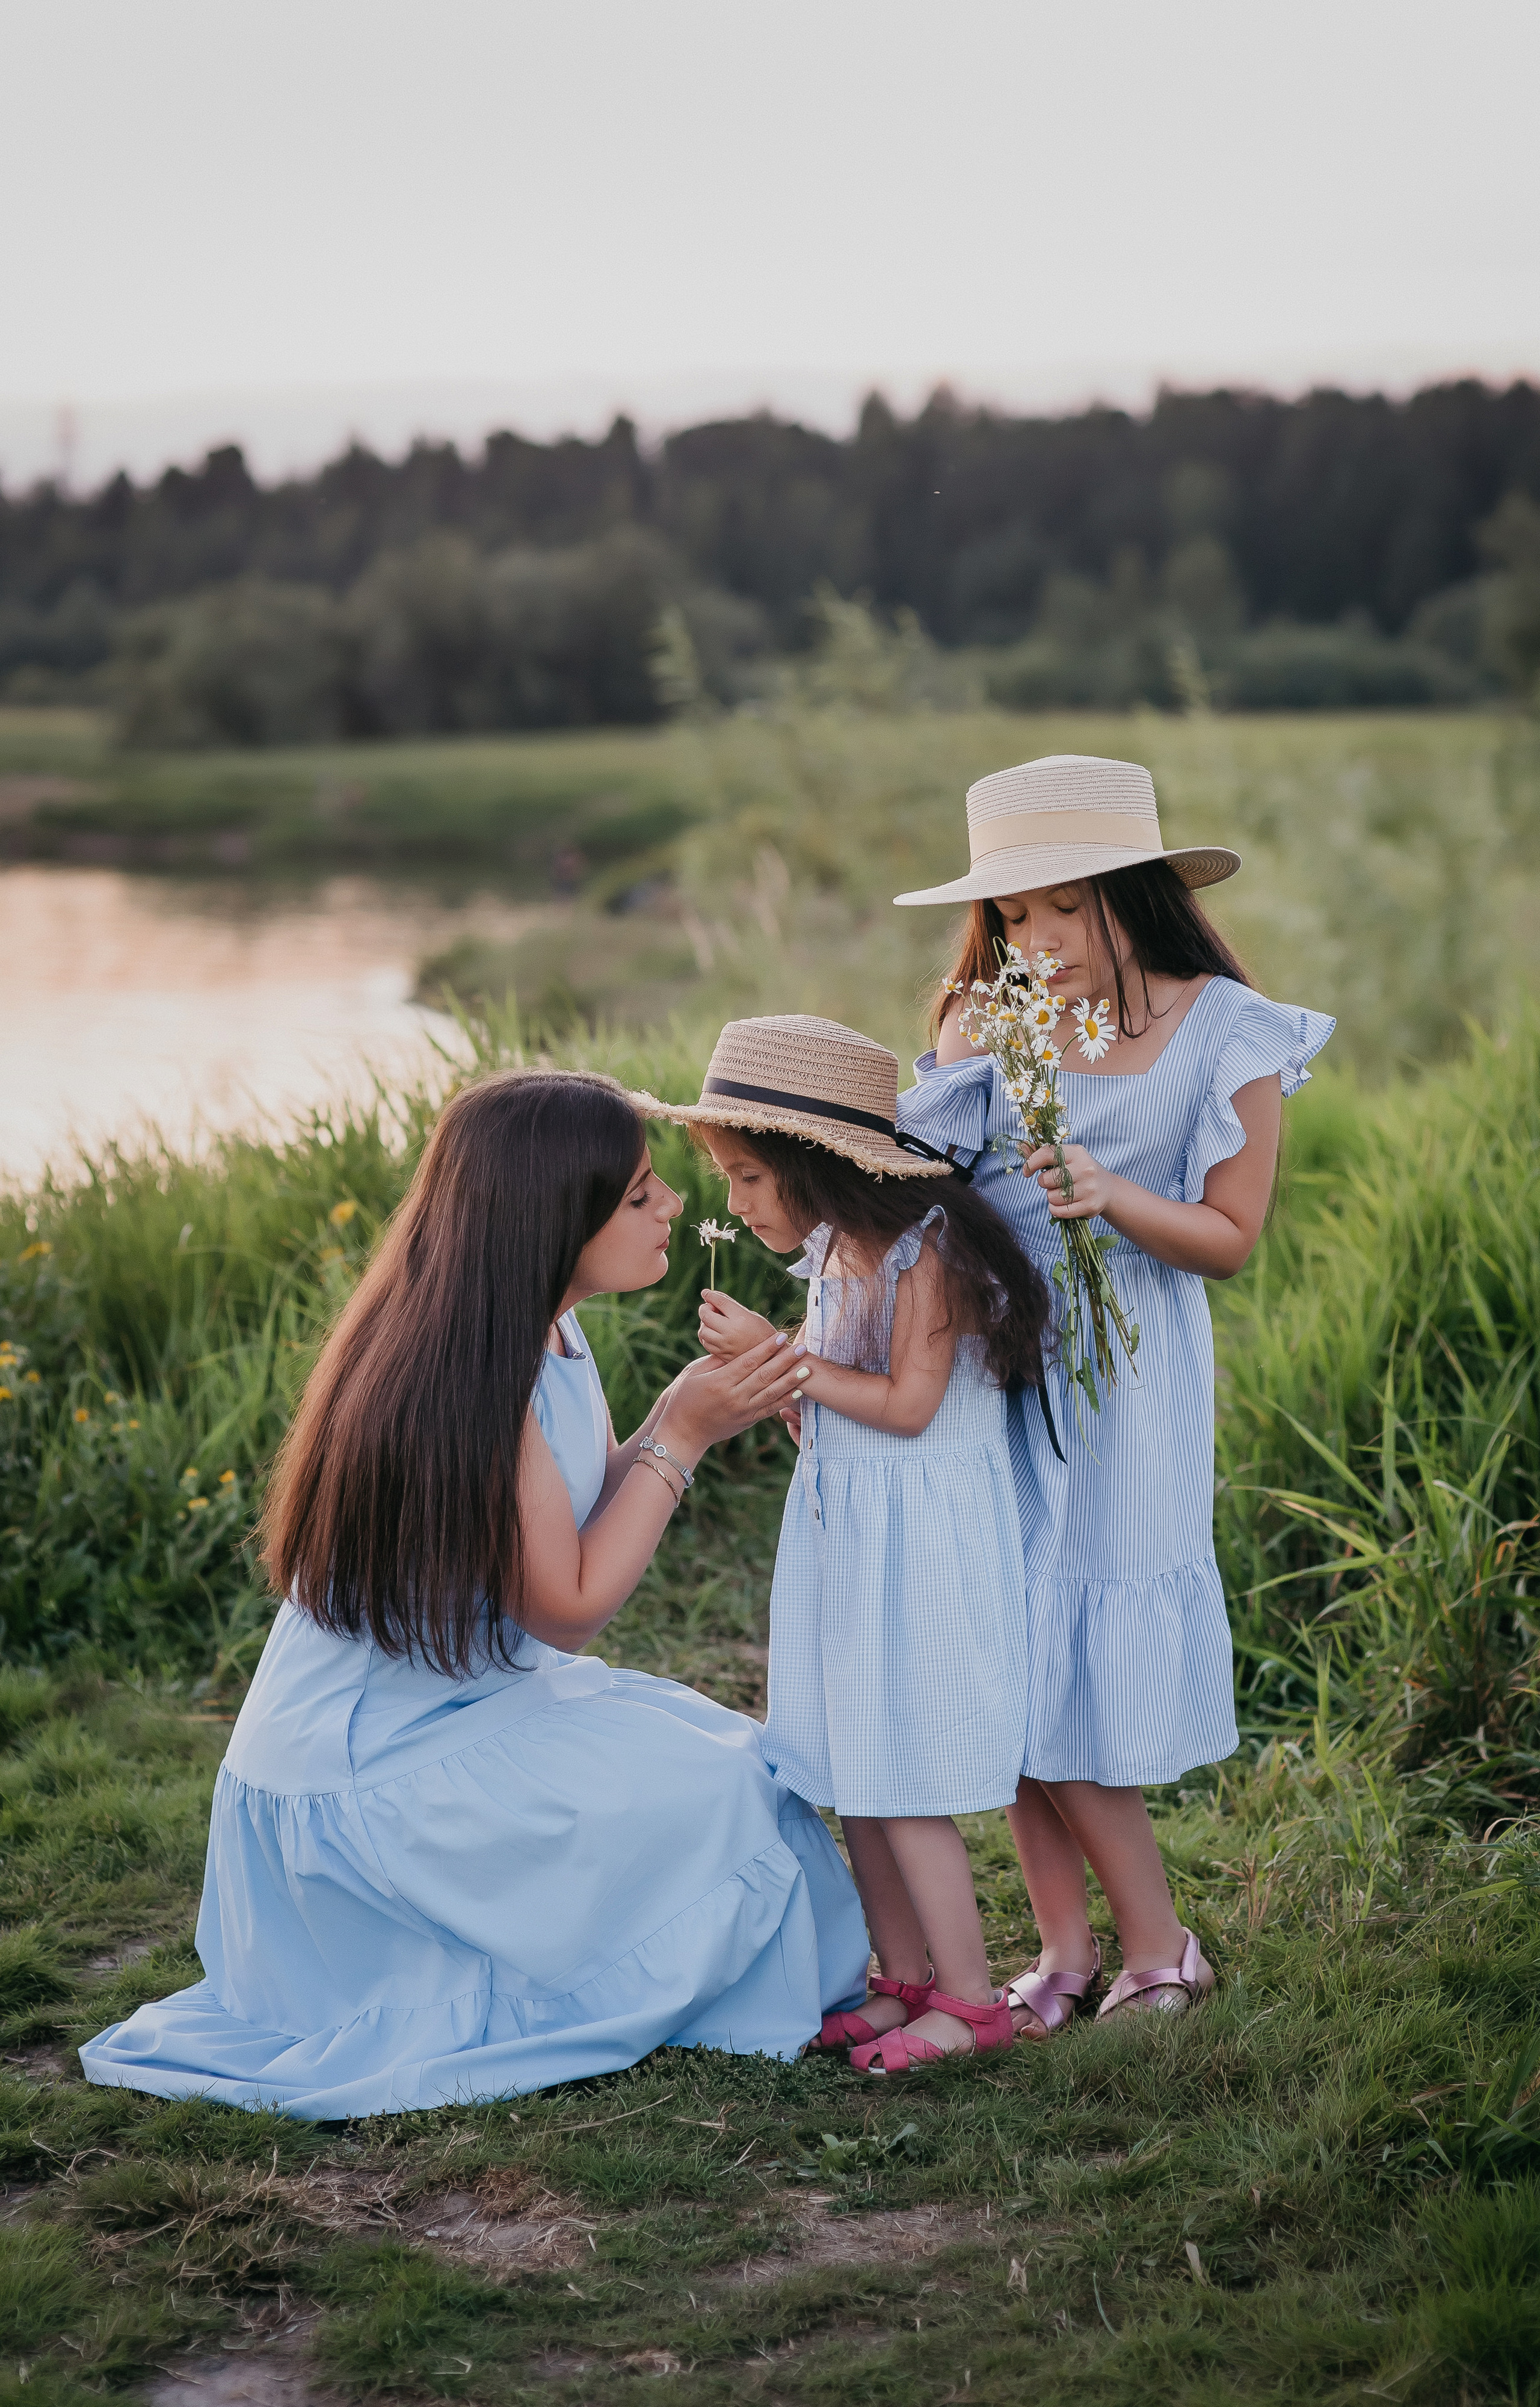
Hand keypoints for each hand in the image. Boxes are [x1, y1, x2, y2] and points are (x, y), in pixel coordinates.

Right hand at [658, 1332, 805, 1453]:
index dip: (766, 1348)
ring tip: (807, 1368)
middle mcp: (734, 1397)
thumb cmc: (684, 1398)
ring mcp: (742, 1412)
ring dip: (791, 1380)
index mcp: (719, 1382)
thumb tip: (738, 1347)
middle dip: (785, 1361)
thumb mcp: (695, 1373)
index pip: (748, 1362)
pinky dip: (785, 1400)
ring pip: (771, 1393)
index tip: (781, 1336)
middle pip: (764, 1376)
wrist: (682, 1433)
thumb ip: (717, 1361)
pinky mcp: (747, 1421)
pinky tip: (798, 1390)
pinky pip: (770, 1410)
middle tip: (802, 1348)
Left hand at [698, 1291, 774, 1358]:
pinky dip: (707, 1336)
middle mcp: (731, 1332)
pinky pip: (706, 1343)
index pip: (720, 1302)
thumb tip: (714, 1297)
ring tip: (713, 1322)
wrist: (771, 1357)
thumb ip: (732, 1307)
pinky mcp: (722, 1355)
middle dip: (705, 1309)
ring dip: (705, 1324)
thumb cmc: (763, 1332)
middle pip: (706, 1316)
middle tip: (709, 1308)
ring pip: (703, 1331)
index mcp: (741, 1318)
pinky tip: (714, 1334)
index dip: (710, 1295)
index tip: (705, 1292)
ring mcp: (725, 1345)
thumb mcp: (751, 1315)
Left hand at [1023, 1141, 1120, 1219]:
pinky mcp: (1090, 1205)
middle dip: (1044, 1183)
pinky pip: (1059, 1211)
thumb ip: (1043, 1153)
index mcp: (1077, 1152)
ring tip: (1062, 1193)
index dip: (1031, 1163)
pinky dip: (1055, 1209)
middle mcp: (1085, 1168)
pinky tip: (1061, 1204)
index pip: (1046, 1154)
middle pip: (1046, 1179)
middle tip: (1055, 1183)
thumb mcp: (1066, 1158)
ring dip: (1051, 1197)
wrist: (1107, 1189)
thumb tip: (1020, 1145)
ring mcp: (1089, 1188)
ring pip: (1052, 1197)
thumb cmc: (1080, 1171)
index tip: (1027, 1171)